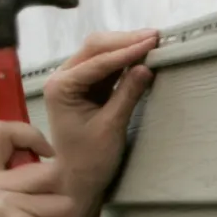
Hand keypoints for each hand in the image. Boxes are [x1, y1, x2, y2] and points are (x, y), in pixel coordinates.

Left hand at [43, 29, 157, 216]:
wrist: (77, 179)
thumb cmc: (90, 159)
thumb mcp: (111, 127)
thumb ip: (127, 95)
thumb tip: (145, 67)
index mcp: (61, 87)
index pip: (97, 62)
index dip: (126, 51)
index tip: (152, 43)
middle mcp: (63, 79)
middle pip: (95, 48)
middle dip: (125, 41)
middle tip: (155, 37)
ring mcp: (74, 81)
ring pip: (100, 53)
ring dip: (125, 46)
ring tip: (152, 42)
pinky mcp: (87, 88)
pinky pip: (107, 66)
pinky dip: (124, 59)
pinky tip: (141, 55)